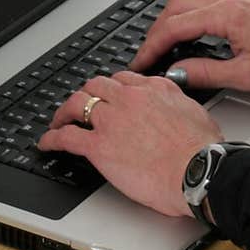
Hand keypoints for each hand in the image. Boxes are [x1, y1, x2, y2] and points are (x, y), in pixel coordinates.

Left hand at [36, 71, 221, 217]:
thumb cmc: (202, 150)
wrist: (197, 169)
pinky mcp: (99, 146)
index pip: (124, 79)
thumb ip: (177, 103)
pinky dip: (52, 138)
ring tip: (59, 120)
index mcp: (154, 89)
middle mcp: (130, 98)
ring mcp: (112, 120)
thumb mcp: (194, 111)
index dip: (111, 88)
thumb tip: (174, 108)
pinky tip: (47, 143)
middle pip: (96, 86)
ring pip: (78, 103)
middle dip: (85, 94)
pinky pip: (67, 136)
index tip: (107, 96)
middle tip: (79, 105)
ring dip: (65, 111)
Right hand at [130, 0, 249, 94]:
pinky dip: (192, 17)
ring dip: (173, 21)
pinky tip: (192, 36)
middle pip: (178, 6)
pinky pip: (209, 2)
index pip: (175, 26)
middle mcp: (233, 0)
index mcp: (229, 14)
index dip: (152, 45)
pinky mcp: (249, 3)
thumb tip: (176, 74)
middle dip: (157, 31)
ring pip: (193, 1)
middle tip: (147, 56)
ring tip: (164, 48)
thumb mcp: (247, 76)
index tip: (141, 62)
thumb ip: (206, 73)